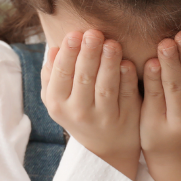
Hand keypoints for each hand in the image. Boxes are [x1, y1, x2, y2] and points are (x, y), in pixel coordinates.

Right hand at [40, 30, 140, 179]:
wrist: (105, 147)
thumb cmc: (79, 111)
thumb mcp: (59, 99)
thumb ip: (52, 75)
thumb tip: (53, 48)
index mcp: (58, 103)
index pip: (61, 74)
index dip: (68, 53)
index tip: (75, 33)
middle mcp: (78, 112)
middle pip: (83, 78)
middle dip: (88, 54)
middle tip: (93, 33)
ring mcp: (103, 118)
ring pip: (106, 87)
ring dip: (109, 64)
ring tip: (112, 43)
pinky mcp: (125, 119)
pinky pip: (126, 96)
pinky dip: (127, 79)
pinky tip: (128, 62)